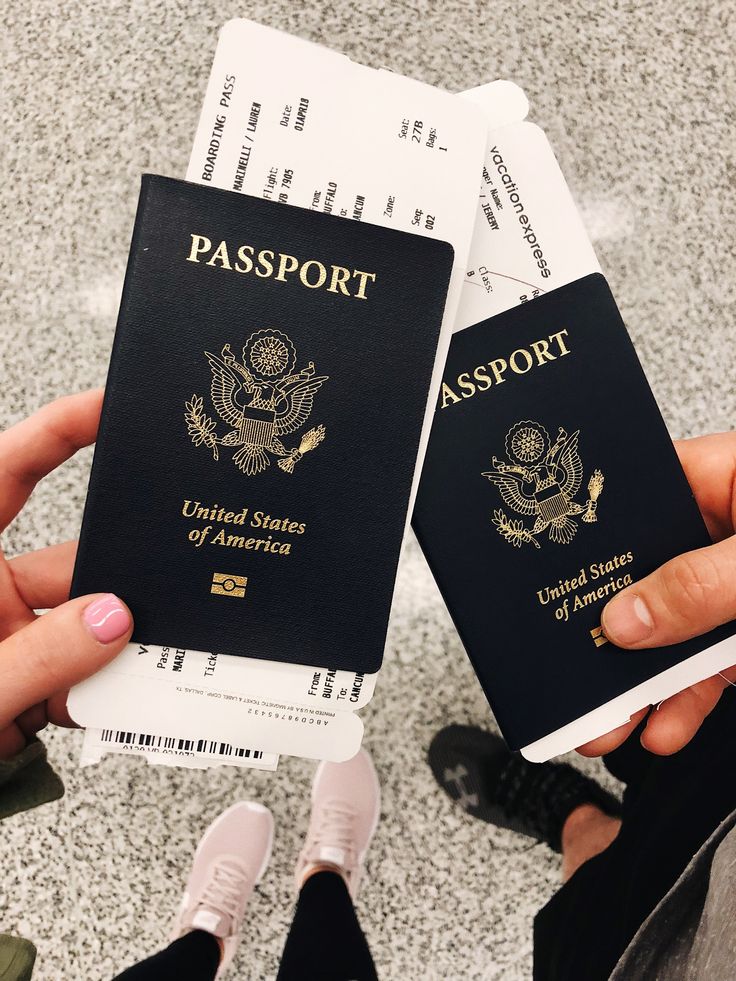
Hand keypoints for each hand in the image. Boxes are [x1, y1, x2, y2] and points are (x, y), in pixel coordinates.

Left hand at [0, 390, 132, 758]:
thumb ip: (38, 658)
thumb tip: (112, 622)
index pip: (7, 476)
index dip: (57, 432)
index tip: (109, 409)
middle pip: (71, 565)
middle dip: (119, 580)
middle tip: (161, 587)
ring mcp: (11, 642)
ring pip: (88, 628)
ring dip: (122, 647)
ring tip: (156, 660)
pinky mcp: (28, 687)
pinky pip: (84, 678)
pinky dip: (111, 691)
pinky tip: (131, 700)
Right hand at [577, 432, 735, 757]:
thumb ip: (703, 586)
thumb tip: (628, 615)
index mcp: (728, 479)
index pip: (640, 495)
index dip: (595, 536)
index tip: (557, 581)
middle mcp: (728, 529)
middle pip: (648, 576)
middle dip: (610, 632)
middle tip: (575, 673)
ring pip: (675, 630)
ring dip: (644, 679)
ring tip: (610, 720)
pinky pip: (713, 664)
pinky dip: (690, 699)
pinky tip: (667, 726)